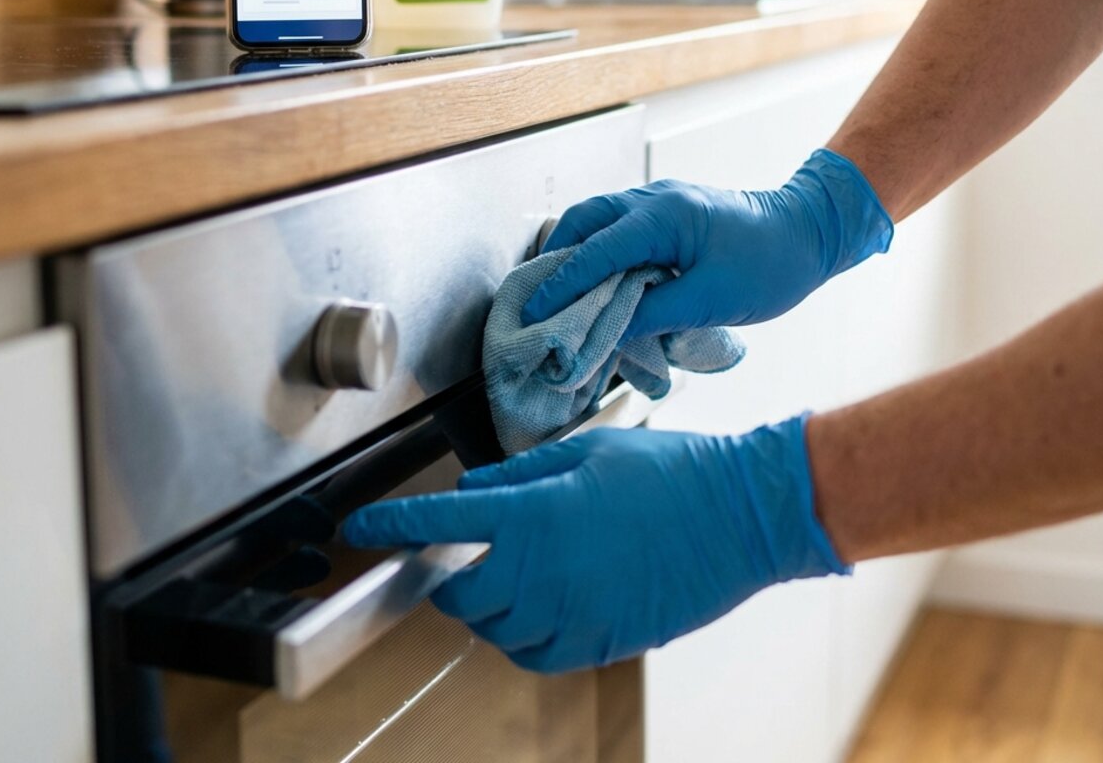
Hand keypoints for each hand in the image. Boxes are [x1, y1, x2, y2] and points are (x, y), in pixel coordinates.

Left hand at [343, 419, 848, 673]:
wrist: (740, 516)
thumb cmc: (671, 471)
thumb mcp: (591, 449)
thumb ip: (523, 472)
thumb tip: (475, 490)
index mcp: (537, 514)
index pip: (440, 525)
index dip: (393, 528)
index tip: (363, 530)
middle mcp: (544, 574)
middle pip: (458, 592)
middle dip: (447, 573)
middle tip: (460, 550)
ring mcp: (572, 616)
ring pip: (493, 629)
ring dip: (486, 602)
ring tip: (513, 569)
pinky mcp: (601, 644)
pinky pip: (534, 654)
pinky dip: (521, 633)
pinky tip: (543, 602)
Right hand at [521, 148, 892, 339]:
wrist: (813, 231)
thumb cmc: (771, 266)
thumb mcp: (710, 301)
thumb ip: (651, 315)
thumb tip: (603, 334)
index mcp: (663, 215)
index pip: (594, 251)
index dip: (560, 284)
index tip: (535, 312)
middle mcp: (653, 199)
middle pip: (583, 221)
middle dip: (555, 259)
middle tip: (539, 301)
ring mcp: (660, 201)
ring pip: (598, 221)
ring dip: (576, 254)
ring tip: (563, 296)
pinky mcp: (670, 213)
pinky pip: (620, 228)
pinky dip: (600, 252)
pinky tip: (602, 284)